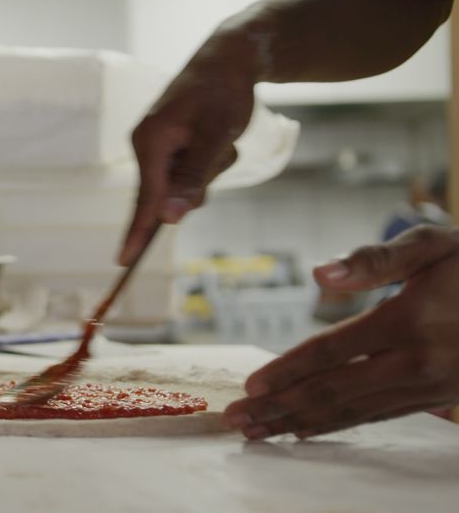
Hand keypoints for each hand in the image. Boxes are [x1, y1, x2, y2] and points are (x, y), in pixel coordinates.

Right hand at [119, 34, 256, 264]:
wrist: (231, 58)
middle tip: (220, 146)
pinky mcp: (173, 148)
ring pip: (186, 186)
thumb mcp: (215, 135)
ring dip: (210, 169)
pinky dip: (211, 161)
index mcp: (149, 142)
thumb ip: (192, 178)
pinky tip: (219, 136)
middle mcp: (147, 146)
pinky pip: (193, 173)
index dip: (137, 232)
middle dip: (199, 182)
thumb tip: (169, 219)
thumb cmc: (223, 92)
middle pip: (169, 194)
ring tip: (221, 137)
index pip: (144, 199)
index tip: (123, 262)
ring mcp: (160, 148)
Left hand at [224, 225, 458, 438]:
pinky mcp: (441, 397)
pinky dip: (340, 426)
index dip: (288, 370)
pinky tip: (307, 430)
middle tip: (237, 420)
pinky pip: (381, 416)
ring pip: (354, 411)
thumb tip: (318, 275)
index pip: (332, 351)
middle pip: (335, 390)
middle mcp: (419, 360)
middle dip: (280, 407)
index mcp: (410, 320)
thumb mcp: (435, 243)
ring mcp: (432, 384)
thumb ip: (375, 259)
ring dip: (300, 423)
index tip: (250, 385)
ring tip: (258, 432)